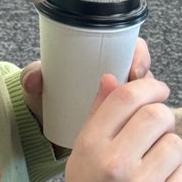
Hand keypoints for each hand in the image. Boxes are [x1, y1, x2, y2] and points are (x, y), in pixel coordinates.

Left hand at [20, 37, 152, 126]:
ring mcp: (124, 102)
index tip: (135, 71)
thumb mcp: (39, 88)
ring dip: (149, 105)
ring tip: (141, 117)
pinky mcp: (126, 122)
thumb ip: (33, 78)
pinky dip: (145, 123)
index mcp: (102, 59)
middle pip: (146, 74)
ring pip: (147, 97)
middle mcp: (118, 77)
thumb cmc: (47, 101)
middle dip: (149, 84)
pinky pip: (143, 119)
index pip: (132, 48)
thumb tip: (34, 79)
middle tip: (139, 97)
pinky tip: (142, 133)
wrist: (47, 131)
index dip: (140, 56)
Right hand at [42, 72, 181, 181]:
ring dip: (170, 152)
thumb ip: (100, 115)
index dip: (149, 88)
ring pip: (175, 144)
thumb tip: (113, 77)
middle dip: (163, 119)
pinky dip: (177, 180)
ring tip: (154, 168)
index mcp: (91, 145)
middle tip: (157, 134)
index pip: (126, 97)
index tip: (158, 91)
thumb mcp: (83, 155)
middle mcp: (115, 163)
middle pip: (158, 115)